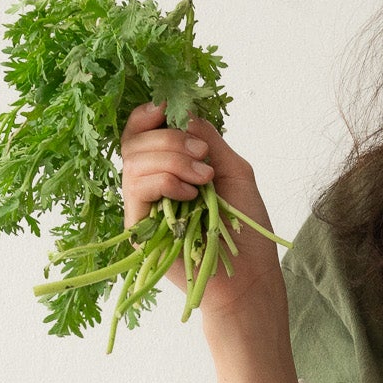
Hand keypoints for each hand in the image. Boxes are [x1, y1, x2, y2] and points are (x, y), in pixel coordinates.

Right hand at [120, 100, 283, 320]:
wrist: (248, 275)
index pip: (142, 134)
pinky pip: (137, 188)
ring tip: (206, 178)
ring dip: (172, 159)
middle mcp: (152, 184)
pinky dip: (165, 181)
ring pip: (134, 162)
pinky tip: (191, 195)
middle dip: (170, 139)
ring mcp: (143, 206)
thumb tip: (183, 113)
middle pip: (135, 142)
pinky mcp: (139, 228)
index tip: (164, 107)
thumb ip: (210, 139)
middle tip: (203, 154)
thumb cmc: (246, 229)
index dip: (146, 115)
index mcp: (170, 168)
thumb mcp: (235, 171)